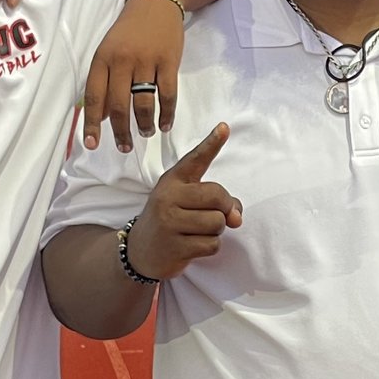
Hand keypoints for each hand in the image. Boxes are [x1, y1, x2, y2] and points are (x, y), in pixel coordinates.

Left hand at [81, 0, 189, 151]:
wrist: (155, 2)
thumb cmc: (128, 32)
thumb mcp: (108, 52)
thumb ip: (104, 82)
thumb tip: (103, 117)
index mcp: (102, 59)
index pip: (95, 97)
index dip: (92, 123)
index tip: (92, 144)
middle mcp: (122, 61)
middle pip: (120, 106)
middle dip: (122, 132)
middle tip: (125, 147)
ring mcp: (146, 61)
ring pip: (144, 103)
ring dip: (145, 125)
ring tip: (146, 133)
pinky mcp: (168, 62)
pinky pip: (167, 94)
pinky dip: (167, 114)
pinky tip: (164, 125)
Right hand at [124, 123, 241, 277]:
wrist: (141, 251)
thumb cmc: (171, 220)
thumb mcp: (187, 202)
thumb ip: (216, 201)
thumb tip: (237, 218)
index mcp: (173, 180)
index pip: (196, 159)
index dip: (212, 143)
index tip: (224, 127)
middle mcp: (168, 197)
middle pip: (217, 196)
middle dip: (225, 208)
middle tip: (212, 216)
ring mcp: (169, 222)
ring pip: (218, 222)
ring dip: (216, 231)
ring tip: (196, 231)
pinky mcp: (175, 247)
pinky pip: (213, 245)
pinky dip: (210, 247)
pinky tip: (192, 245)